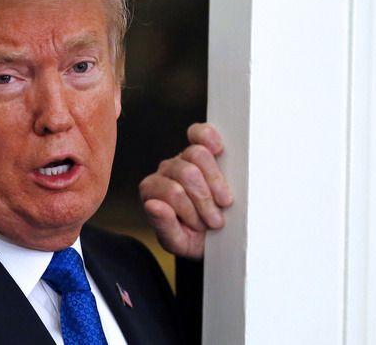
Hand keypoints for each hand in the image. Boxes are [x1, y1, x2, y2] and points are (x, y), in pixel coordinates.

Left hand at [139, 123, 232, 258]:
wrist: (211, 236)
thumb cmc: (191, 237)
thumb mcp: (177, 242)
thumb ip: (163, 226)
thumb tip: (153, 205)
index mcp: (152, 190)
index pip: (173, 192)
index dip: (191, 211)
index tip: (201, 228)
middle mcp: (164, 171)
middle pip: (187, 173)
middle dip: (205, 200)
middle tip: (215, 220)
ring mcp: (182, 157)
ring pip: (198, 154)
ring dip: (216, 182)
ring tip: (223, 202)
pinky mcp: (200, 148)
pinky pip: (199, 133)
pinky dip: (209, 138)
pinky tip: (219, 150)